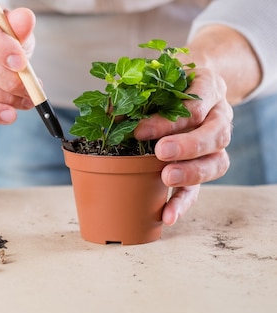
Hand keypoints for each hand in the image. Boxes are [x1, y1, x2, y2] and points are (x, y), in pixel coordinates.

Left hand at [134, 68, 232, 224]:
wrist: (187, 87)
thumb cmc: (166, 85)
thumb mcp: (154, 80)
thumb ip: (134, 95)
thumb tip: (109, 115)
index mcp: (208, 88)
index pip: (197, 103)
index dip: (169, 119)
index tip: (140, 131)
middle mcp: (219, 116)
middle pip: (215, 134)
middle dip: (188, 145)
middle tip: (161, 152)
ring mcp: (216, 145)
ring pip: (216, 162)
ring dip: (191, 173)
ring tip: (167, 178)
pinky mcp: (203, 168)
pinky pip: (199, 188)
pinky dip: (182, 202)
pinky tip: (167, 215)